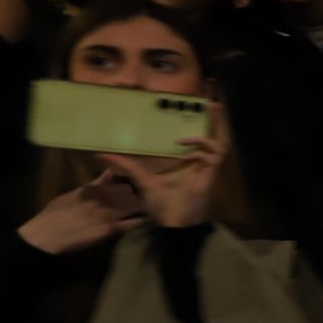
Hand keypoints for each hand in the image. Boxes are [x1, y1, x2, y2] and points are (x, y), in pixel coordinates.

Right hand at [16, 171, 144, 255]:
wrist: (49, 234)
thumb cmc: (54, 214)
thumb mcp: (72, 194)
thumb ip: (93, 184)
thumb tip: (108, 172)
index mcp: (95, 188)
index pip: (119, 182)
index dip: (125, 186)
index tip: (128, 189)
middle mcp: (104, 198)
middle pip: (129, 192)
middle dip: (133, 195)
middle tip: (137, 200)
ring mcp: (109, 213)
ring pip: (133, 205)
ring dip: (138, 207)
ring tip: (143, 210)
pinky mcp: (111, 229)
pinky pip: (132, 224)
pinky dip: (140, 221)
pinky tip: (145, 221)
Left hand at [97, 102, 227, 228]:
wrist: (175, 224)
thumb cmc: (162, 205)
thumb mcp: (141, 178)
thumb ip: (126, 165)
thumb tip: (101, 154)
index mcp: (188, 162)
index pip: (197, 138)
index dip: (201, 122)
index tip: (198, 104)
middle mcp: (201, 162)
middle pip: (214, 135)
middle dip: (216, 118)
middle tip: (212, 98)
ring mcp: (208, 167)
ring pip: (221, 141)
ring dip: (218, 124)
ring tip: (213, 106)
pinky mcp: (211, 173)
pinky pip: (215, 153)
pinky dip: (201, 145)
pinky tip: (184, 144)